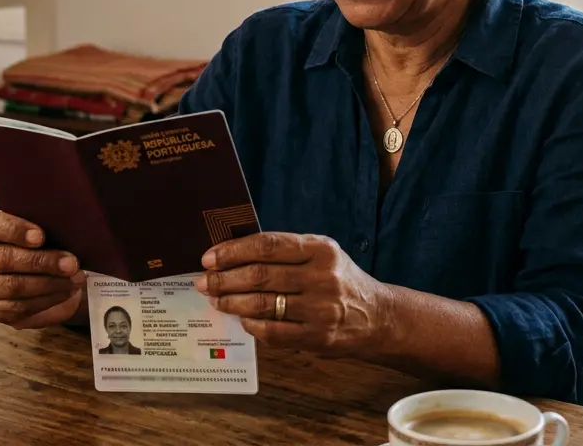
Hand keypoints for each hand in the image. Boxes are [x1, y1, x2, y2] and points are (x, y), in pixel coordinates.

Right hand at [0, 209, 85, 328]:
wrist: (42, 278)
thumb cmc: (43, 246)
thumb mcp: (43, 231)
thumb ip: (48, 227)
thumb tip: (70, 232)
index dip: (15, 230)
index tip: (41, 236)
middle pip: (4, 258)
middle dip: (42, 262)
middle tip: (71, 263)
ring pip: (13, 286)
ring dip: (49, 284)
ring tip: (74, 279)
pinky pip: (20, 307)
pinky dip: (47, 300)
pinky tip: (65, 292)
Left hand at [195, 232, 391, 356]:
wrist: (377, 316)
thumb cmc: (340, 280)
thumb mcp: (322, 254)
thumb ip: (286, 252)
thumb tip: (233, 255)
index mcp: (321, 249)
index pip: (267, 246)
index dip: (233, 251)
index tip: (209, 258)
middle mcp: (322, 277)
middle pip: (260, 275)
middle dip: (224, 279)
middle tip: (204, 282)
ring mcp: (321, 309)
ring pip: (263, 304)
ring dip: (232, 302)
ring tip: (216, 299)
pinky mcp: (318, 337)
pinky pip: (273, 332)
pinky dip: (252, 325)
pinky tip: (242, 319)